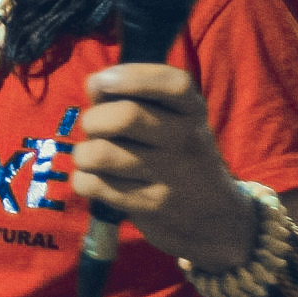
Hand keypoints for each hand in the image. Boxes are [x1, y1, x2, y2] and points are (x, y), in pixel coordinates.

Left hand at [73, 63, 257, 270]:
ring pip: (102, 154)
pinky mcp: (151, 205)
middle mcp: (186, 139)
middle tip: (93, 129)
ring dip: (83, 154)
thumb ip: (133, 97)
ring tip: (91, 157)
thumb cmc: (176, 155)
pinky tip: (95, 180)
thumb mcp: (172, 121)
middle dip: (93, 120)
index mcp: (192, 111)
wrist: (214, 219)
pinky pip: (95, 185)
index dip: (130, 77)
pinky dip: (83, 180)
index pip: (172, 83)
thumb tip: (93, 84)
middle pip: (126, 117)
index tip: (101, 81)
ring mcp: (171, 175)